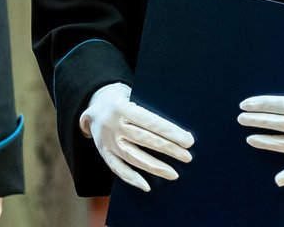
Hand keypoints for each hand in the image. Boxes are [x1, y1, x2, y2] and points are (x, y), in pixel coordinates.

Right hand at [79, 81, 193, 191]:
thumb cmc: (124, 101)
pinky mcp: (104, 153)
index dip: (169, 131)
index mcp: (121, 107)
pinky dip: (132, 178)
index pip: (149, 121)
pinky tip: (147, 186)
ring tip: (174, 174)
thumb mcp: (133, 96)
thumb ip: (149, 109)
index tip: (188, 140)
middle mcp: (113, 124)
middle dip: (168, 149)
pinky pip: (117, 168)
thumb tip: (176, 129)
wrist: (95, 106)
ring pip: (133, 156)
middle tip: (187, 157)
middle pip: (144, 139)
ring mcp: (107, 140)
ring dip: (155, 167)